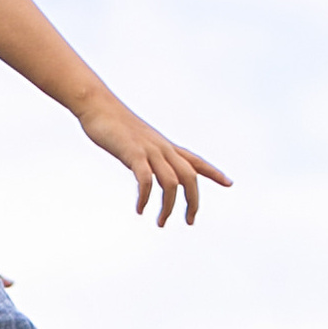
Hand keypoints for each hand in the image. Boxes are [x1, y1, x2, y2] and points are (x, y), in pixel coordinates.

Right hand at [74, 94, 232, 227]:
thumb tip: (151, 174)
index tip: (229, 183)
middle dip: (193, 201)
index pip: (196, 161)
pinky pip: (146, 180)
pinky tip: (140, 209)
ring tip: (161, 222)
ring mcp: (150, 150)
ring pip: (171, 182)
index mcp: (166, 146)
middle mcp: (163, 148)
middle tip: (190, 221)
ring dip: (168, 206)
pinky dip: (145, 198)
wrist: (98, 106)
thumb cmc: (115, 125)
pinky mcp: (133, 154)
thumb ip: (148, 159)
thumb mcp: (138, 143)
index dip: (214, 172)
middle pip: (190, 177)